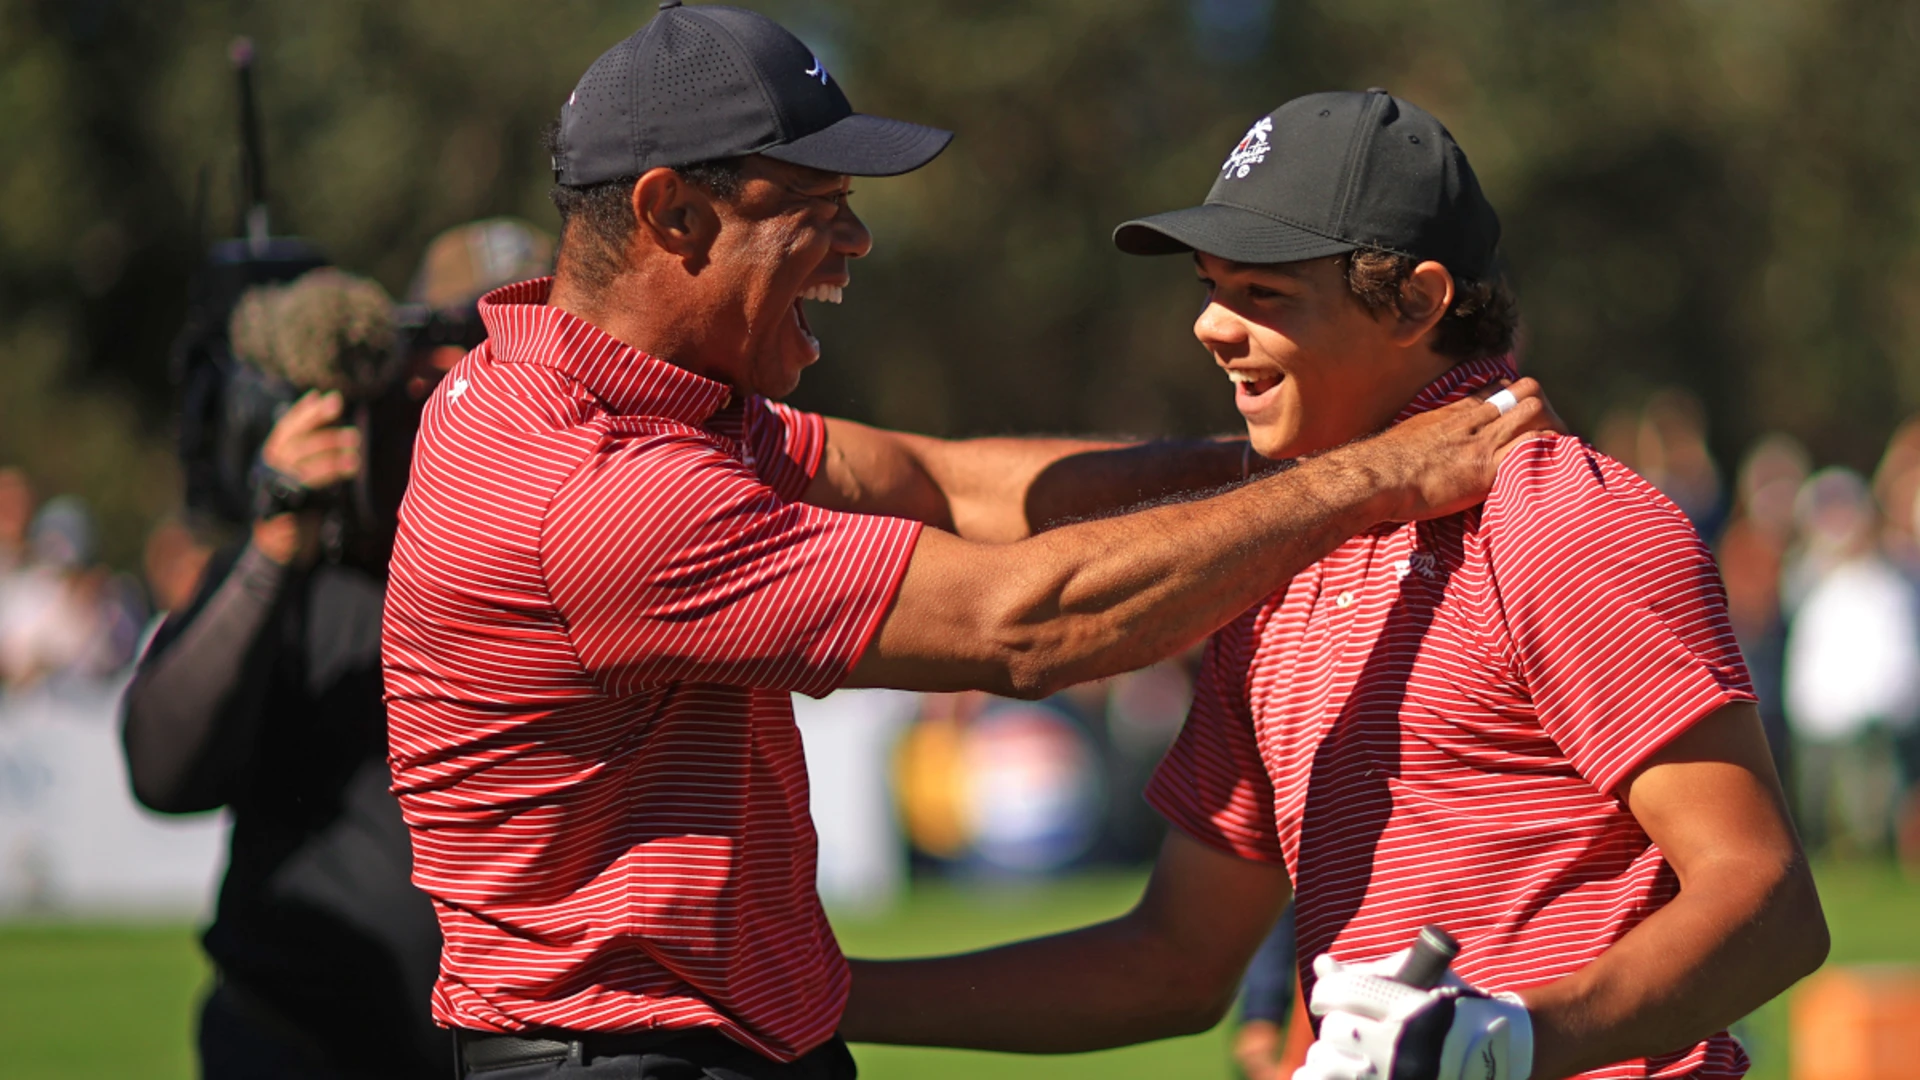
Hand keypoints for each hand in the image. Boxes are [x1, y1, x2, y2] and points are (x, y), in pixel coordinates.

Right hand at [252, 391, 359, 565]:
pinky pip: (310, 485)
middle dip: (316, 421)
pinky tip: (351, 467)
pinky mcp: (286, 508)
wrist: (282, 551)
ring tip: (356, 443)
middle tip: (339, 406)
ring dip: (330, 448)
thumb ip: (311, 454)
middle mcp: (269, 471)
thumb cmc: (298, 510)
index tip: (322, 396)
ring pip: (302, 460)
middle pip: (293, 440)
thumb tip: (330, 422)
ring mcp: (275, 490)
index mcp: (270, 460)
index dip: (303, 412)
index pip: (285, 430)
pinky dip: (331, 473)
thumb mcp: (302, 478)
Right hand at [260, 390, 360, 486]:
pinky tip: (352, 467)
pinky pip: (317, 482)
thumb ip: (307, 417)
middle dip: (329, 439)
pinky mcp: (298, 490)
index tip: (336, 400)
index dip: (313, 411)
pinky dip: (335, 473)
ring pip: (309, 466)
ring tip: (354, 456)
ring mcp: (287, 475)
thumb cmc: (293, 458)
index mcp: (278, 441)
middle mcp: (279, 457)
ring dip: (334, 460)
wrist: (280, 493)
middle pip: (302, 446)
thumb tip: (316, 395)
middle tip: (354, 435)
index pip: (292, 424)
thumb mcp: (296, 437)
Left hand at [1293, 951, 1531, 1079]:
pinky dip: (1317, 1078)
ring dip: (1324, 1057)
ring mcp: (1398, 1078)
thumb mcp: (1421, 981)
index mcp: (1412, 1009)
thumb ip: (1370, 973)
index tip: (1326, 996)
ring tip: (1335, 1054)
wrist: (1495, 1058)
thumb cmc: (1453, 1011)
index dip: (1326, 990)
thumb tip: (1321, 964)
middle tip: (1342, 1028)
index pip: (1344, 991)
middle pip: (1336, 1029)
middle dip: (1333, 1025)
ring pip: (1328, 1064)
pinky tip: (1323, 1073)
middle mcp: (1405, 1048)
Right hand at [1357, 378, 1561, 521]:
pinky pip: (1530, 450)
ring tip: (1558, 449)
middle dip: (1543, 410)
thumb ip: (1432, 431)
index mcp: (1456, 412)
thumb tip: (1430, 441)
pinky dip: (1546, 454)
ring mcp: (1484, 442)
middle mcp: (1476, 420)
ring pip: (1534, 413)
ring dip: (1551, 429)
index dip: (1517, 398)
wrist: (1380, 476)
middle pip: (1526, 393)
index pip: (1499, 388)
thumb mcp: (1413, 433)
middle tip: (1548, 434)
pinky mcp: (1488, 468)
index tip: (1522, 414)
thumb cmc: (1386, 461)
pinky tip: (1554, 466)